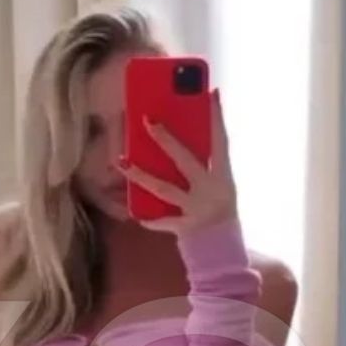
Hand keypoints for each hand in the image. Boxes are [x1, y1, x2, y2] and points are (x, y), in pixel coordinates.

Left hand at [118, 90, 236, 234]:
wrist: (224, 253)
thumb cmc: (219, 215)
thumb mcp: (220, 188)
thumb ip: (204, 168)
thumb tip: (176, 144)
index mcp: (224, 176)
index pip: (221, 141)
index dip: (217, 118)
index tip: (212, 93)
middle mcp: (211, 190)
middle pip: (185, 160)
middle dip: (166, 140)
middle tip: (147, 120)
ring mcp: (196, 209)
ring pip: (164, 188)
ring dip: (141, 175)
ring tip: (122, 161)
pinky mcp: (185, 228)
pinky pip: (162, 221)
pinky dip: (150, 219)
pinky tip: (136, 214)